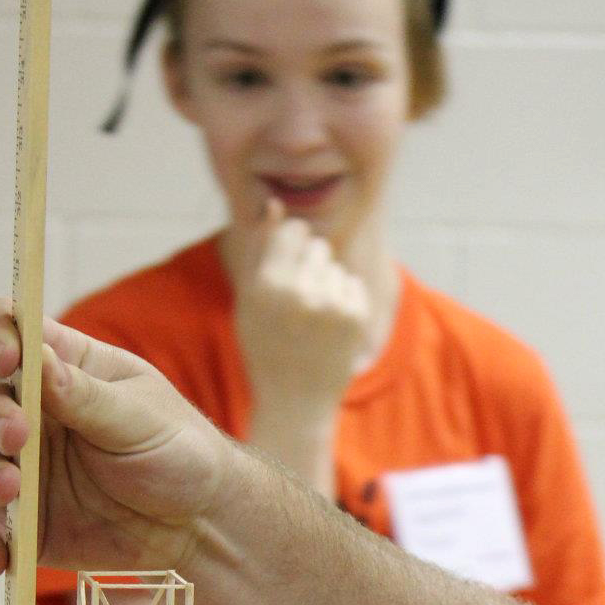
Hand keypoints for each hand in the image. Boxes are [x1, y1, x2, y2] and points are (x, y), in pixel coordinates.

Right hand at [0, 302, 230, 577]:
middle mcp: (34, 414)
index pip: (9, 331)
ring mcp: (25, 468)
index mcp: (63, 367)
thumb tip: (38, 359)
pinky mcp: (28, 521)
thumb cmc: (178, 452)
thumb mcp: (140, 416)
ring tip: (12, 490)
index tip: (6, 357)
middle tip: (17, 434)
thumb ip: (87, 395)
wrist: (200, 524)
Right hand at [234, 201, 370, 425]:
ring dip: (326, 285)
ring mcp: (331, 304)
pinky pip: (352, 285)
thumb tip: (274, 204)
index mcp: (266, 284)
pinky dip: (344, 301)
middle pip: (317, 245)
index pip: (292, 230)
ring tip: (312, 320)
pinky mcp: (356, 317)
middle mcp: (299, 291)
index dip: (290, 248)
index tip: (286, 271)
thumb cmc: (265, 346)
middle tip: (298, 304)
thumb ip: (259, 248)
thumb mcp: (249, 299)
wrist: (295, 401)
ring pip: (335, 266)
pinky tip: (329, 328)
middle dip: (309, 266)